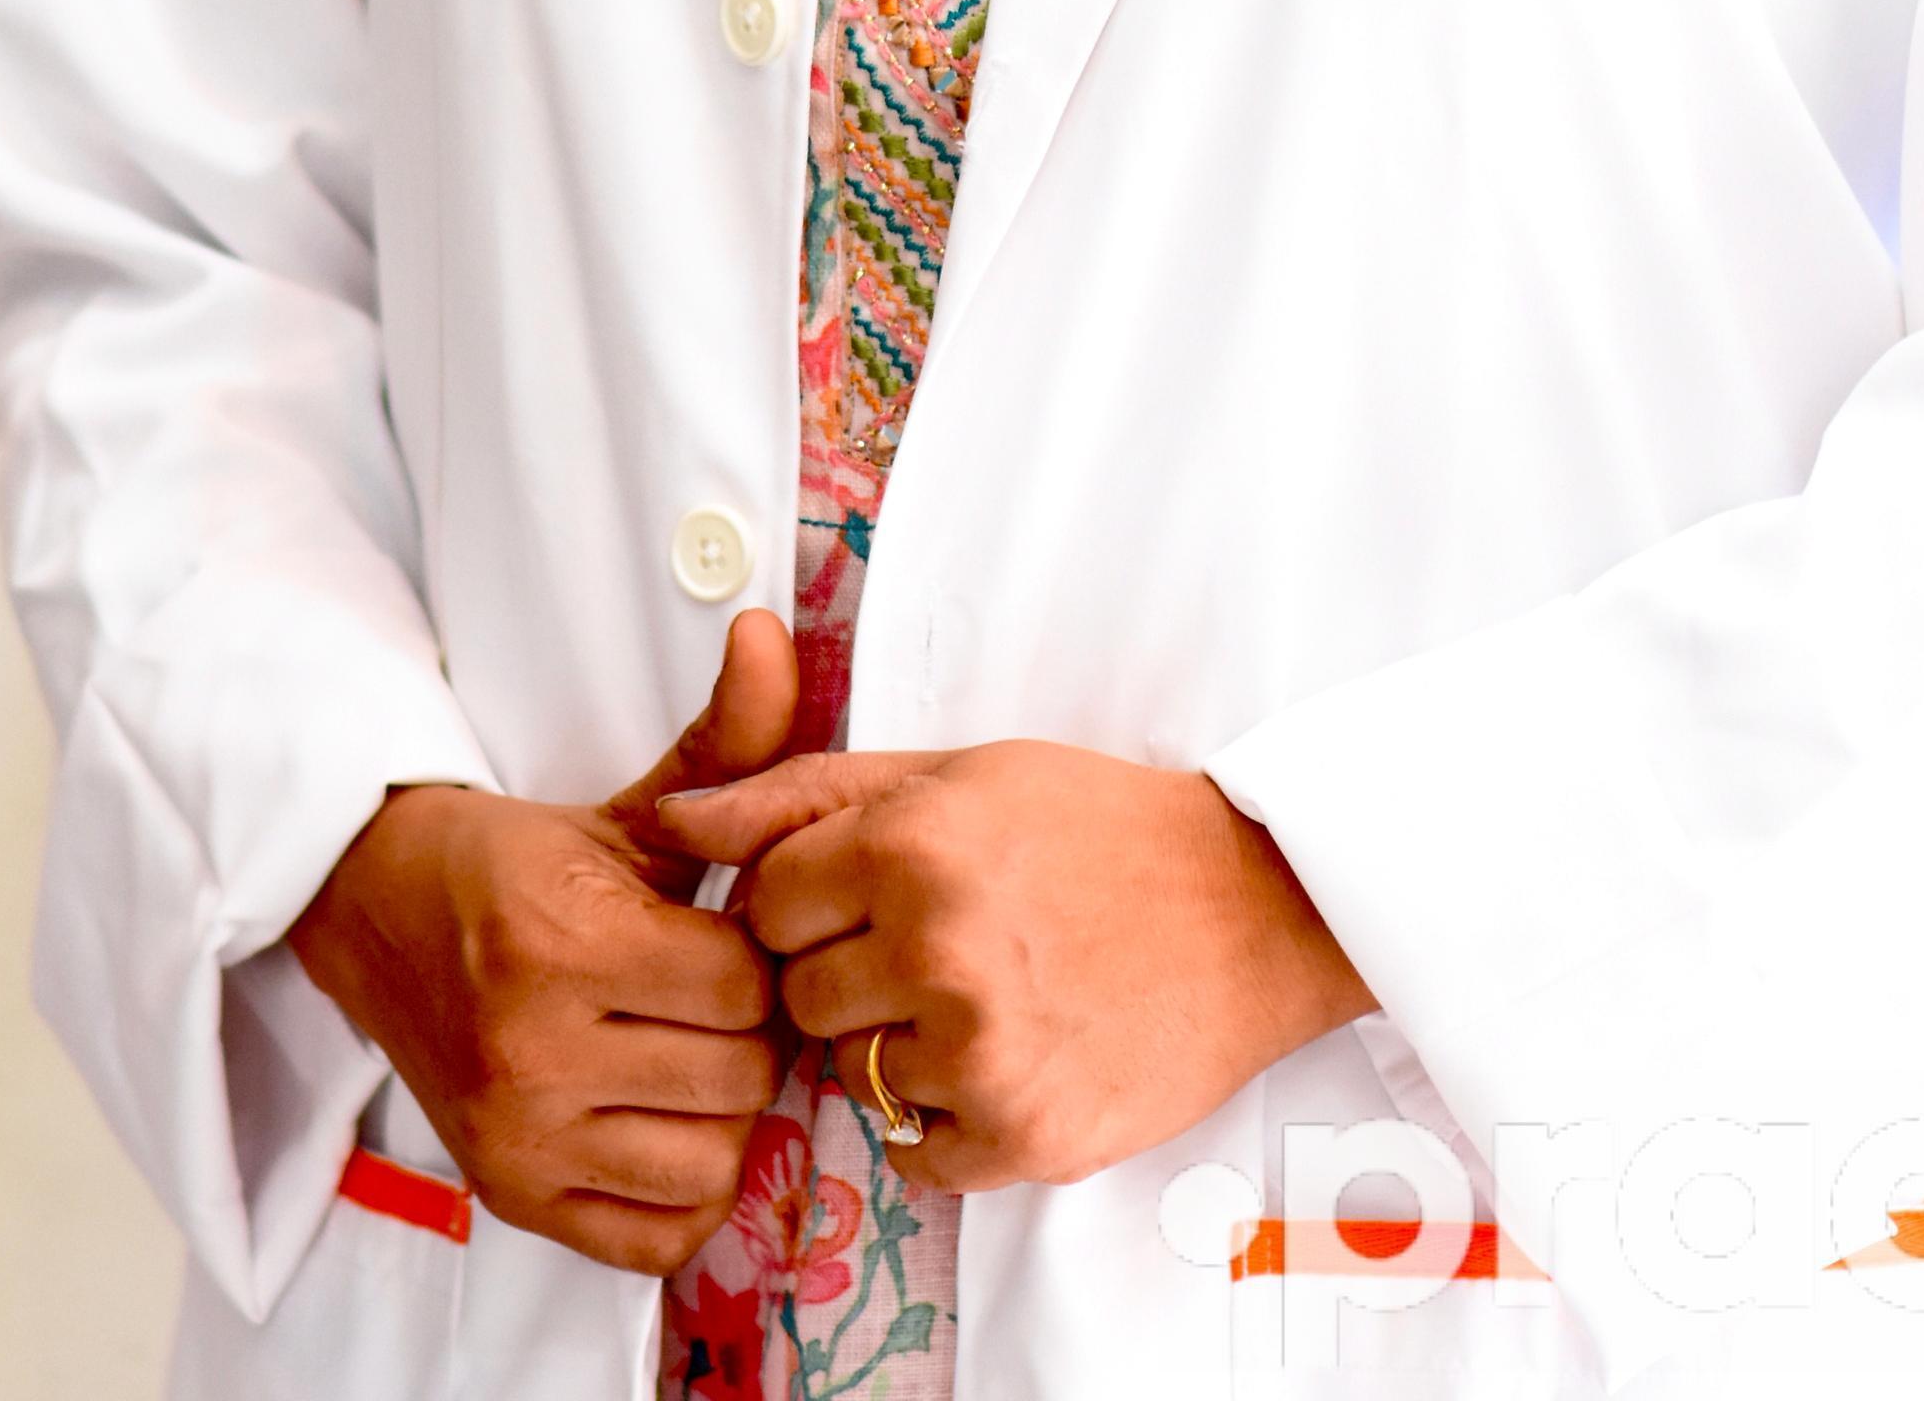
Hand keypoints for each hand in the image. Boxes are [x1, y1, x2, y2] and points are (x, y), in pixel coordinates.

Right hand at [289, 607, 801, 1273]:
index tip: (734, 932)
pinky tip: (664, 1120)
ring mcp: (516, 1138)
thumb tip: (774, 632)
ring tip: (690, 1051)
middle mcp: (532, 1053)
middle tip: (717, 993)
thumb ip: (726, 737)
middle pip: (738, 1075)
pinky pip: (658, 1236)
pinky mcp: (510, 1197)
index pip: (742, 985)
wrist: (379, 916)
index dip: (760, 954)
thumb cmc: (520, 864)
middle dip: (750, 1029)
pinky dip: (682, 1188)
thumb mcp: (629, 804)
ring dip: (722, 1110)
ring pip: (711, 1158)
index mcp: (561, 944)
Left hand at [655, 740, 1371, 1190]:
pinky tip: (1007, 1052)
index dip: (814, 899)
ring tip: (984, 994)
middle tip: (935, 946)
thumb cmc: (1099, 826)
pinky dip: (947, 1117)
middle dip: (850, 975)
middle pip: (801, 998)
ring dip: (901, 1046)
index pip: (767, 902)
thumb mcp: (955, 773)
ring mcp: (979, 1048)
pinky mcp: (1019, 1134)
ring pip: (856, 1074)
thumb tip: (674, 821)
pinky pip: (912, 1150)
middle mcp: (937, 946)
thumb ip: (800, 792)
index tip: (873, 893)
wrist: (1249, 908)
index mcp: (913, 842)